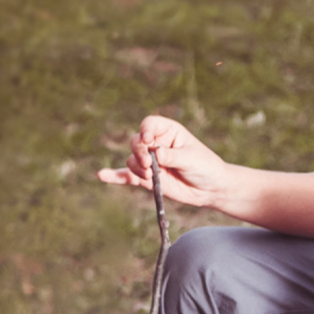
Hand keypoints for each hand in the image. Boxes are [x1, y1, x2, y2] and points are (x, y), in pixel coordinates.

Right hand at [95, 115, 229, 209]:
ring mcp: (150, 162)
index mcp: (169, 132)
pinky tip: (102, 175)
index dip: (146, 131)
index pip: (149, 124)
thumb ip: (172, 156)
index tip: (148, 141)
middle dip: (139, 152)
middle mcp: (156, 145)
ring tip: (148, 176)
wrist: (210, 189)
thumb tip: (155, 154)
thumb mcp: (192, 159)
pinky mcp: (147, 179)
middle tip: (148, 165)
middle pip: (136, 142)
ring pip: (132, 159)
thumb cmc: (206, 167)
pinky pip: (127, 176)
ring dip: (136, 167)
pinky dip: (115, 176)